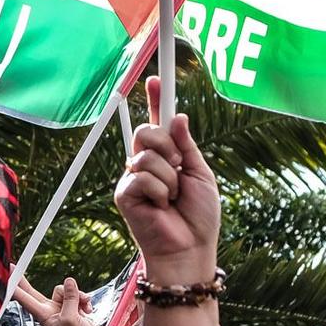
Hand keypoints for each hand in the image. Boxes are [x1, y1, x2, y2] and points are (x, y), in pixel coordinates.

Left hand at [14, 276, 107, 325]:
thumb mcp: (72, 318)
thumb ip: (69, 298)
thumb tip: (69, 282)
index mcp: (44, 316)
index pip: (25, 298)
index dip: (15, 286)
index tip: (7, 277)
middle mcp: (50, 312)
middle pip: (35, 292)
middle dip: (26, 281)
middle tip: (13, 267)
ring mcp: (61, 311)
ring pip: (64, 290)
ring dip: (77, 294)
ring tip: (84, 306)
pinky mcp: (73, 310)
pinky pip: (76, 295)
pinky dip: (84, 300)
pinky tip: (88, 309)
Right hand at [113, 77, 218, 285]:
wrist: (190, 248)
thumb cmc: (199, 216)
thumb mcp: (200, 174)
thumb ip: (187, 146)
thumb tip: (179, 116)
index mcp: (167, 156)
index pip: (158, 122)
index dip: (157, 99)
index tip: (157, 78)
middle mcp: (146, 163)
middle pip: (147, 129)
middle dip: (168, 146)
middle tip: (179, 169)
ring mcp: (132, 177)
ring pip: (148, 154)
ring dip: (170, 177)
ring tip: (173, 198)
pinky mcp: (125, 193)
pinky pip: (143, 176)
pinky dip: (160, 191)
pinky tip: (161, 207)